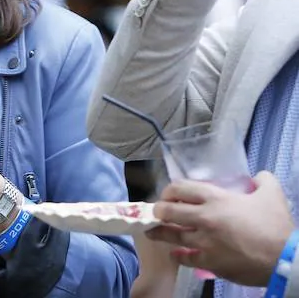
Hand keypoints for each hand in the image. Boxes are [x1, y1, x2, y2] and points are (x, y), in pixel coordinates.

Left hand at [146, 171, 293, 285]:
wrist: (286, 258)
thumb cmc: (276, 226)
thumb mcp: (272, 195)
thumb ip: (262, 181)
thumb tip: (258, 176)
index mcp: (216, 198)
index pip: (181, 188)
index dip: (170, 190)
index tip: (167, 194)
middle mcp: (204, 218)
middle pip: (169, 210)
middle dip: (159, 210)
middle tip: (156, 212)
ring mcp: (204, 241)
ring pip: (173, 235)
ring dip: (161, 233)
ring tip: (152, 232)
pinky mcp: (209, 261)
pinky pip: (186, 259)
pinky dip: (179, 256)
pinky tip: (175, 255)